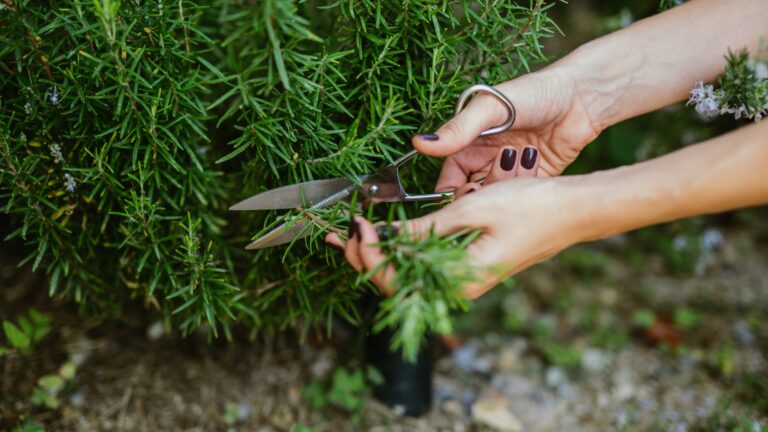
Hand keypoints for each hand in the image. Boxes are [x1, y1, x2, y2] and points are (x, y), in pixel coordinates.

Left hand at [326, 176, 586, 297]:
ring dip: (379, 256)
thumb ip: (425, 228)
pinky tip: (387, 236)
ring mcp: (462, 279)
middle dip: (364, 259)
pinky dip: (401, 252)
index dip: (370, 254)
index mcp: (460, 281)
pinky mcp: (466, 267)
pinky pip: (425, 267)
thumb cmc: (531, 208)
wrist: (573, 211)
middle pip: (397, 285)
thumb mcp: (470, 211)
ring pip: (408, 278)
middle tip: (343, 231)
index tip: (358, 225)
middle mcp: (458, 288)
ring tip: (354, 235)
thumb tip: (385, 236)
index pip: (397, 280)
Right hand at [413, 68, 600, 193]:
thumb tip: (420, 143)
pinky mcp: (533, 180)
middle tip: (492, 186)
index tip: (465, 193)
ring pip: (495, 199)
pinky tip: (533, 166)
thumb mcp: (490, 109)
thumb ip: (457, 130)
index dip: (452, 194)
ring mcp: (509, 172)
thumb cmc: (534, 93)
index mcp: (467, 145)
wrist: (582, 97)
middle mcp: (485, 161)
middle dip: (480, 196)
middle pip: (471, 196)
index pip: (448, 181)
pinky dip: (524, 190)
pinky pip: (520, 197)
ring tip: (518, 161)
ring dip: (504, 187)